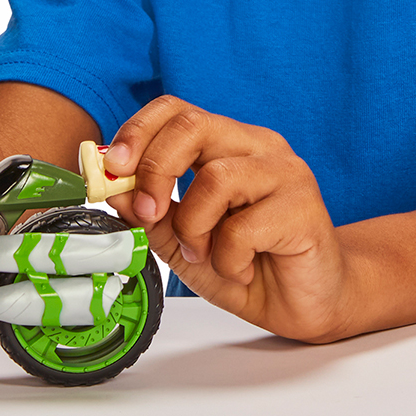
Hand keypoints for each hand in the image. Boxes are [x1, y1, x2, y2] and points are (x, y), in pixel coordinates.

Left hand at [104, 95, 351, 341]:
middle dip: (155, 170)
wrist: (302, 305)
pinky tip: (240, 269)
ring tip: (206, 255)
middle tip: (147, 212)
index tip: (111, 167)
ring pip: (215, 178)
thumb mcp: (178, 238)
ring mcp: (285, 172)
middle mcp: (256, 146)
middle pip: (193, 126)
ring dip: (194, 228)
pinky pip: (243, 227)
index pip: (175, 110)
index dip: (137, 131)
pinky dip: (227, 258)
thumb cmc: (244, 263)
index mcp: (224, 143)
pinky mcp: (305, 207)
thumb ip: (146, 210)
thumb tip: (110, 183)